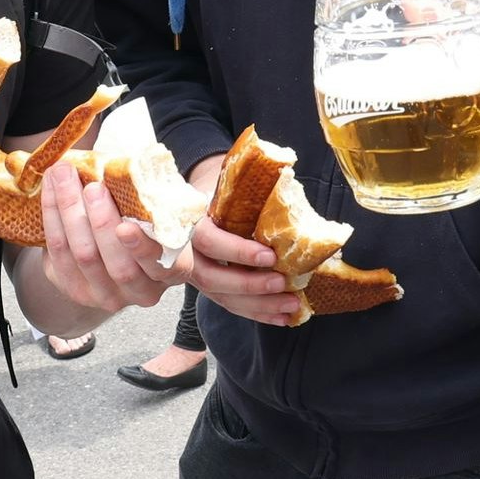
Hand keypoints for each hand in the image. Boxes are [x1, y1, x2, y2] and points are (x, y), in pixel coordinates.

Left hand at [31, 152, 171, 315]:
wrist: (116, 242)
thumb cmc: (146, 218)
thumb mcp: (160, 209)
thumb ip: (152, 197)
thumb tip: (130, 167)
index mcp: (173, 270)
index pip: (159, 265)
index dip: (141, 248)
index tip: (124, 227)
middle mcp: (142, 291)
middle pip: (118, 266)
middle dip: (100, 223)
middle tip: (92, 187)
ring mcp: (107, 295)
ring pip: (84, 257)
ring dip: (71, 212)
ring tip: (66, 177)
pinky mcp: (75, 288)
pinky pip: (58, 254)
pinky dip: (52, 216)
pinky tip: (51, 188)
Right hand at [168, 154, 308, 328]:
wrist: (196, 200)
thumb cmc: (219, 188)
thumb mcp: (226, 178)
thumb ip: (247, 175)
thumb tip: (285, 161)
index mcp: (191, 220)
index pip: (207, 239)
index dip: (237, 251)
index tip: (269, 256)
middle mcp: (187, 251)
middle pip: (211, 277)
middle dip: (249, 285)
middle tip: (283, 283)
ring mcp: (197, 272)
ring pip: (222, 296)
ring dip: (258, 305)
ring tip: (291, 304)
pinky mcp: (210, 287)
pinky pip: (230, 305)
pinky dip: (257, 313)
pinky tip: (283, 317)